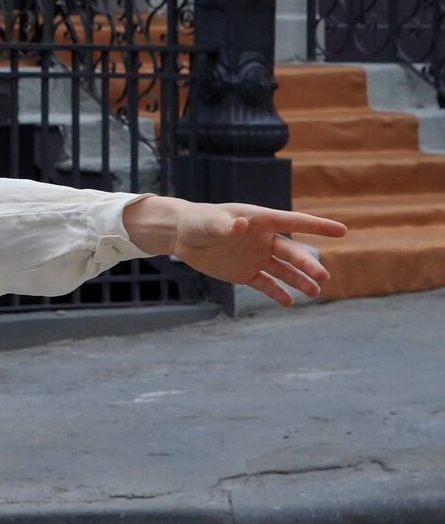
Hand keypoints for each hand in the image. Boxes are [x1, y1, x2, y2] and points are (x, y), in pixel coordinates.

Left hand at [122, 196, 346, 305]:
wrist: (181, 236)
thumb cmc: (198, 222)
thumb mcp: (209, 222)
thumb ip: (225, 225)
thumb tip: (240, 224)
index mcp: (260, 221)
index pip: (294, 222)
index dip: (318, 226)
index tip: (342, 231)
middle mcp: (263, 239)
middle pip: (292, 252)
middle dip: (308, 264)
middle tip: (323, 277)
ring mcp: (256, 257)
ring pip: (284, 270)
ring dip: (299, 281)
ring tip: (315, 293)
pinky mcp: (246, 273)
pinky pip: (266, 284)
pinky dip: (277, 293)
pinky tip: (289, 302)